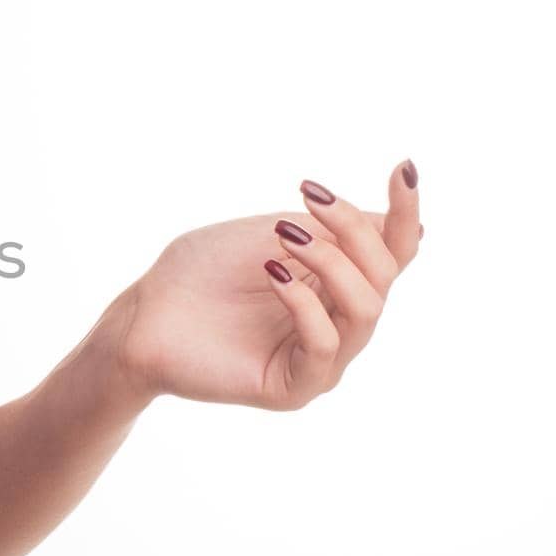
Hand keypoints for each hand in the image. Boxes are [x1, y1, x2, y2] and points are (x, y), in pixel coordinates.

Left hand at [111, 159, 423, 409]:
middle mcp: (337, 322)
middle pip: (384, 275)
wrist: (144, 313)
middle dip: (354, 229)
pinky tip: (272, 274)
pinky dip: (304, 304)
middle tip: (309, 197)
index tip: (402, 168)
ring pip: (365, 309)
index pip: (392, 253)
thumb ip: (334, 232)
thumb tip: (411, 227)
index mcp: (336, 284)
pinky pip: (324, 346)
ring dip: (332, 262)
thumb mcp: (272, 233)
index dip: (405, 212)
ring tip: (285, 234)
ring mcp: (320, 358)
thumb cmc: (200, 271)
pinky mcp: (294, 387)